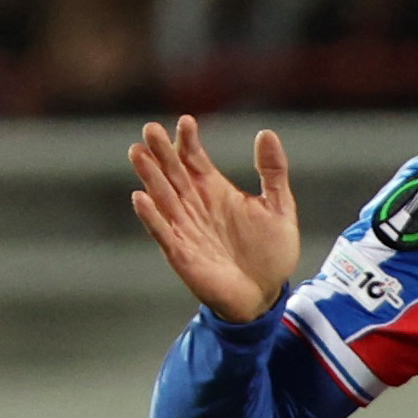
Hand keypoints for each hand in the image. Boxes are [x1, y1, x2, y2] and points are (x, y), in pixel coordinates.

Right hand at [129, 115, 301, 323]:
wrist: (267, 295)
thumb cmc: (270, 253)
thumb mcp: (280, 208)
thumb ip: (273, 172)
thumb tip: (266, 133)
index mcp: (215, 190)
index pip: (194, 158)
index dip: (188, 140)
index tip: (187, 121)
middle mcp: (195, 205)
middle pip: (173, 172)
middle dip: (161, 152)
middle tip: (150, 129)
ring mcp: (185, 228)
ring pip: (163, 197)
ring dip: (150, 176)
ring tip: (138, 153)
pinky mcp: (182, 254)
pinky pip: (163, 232)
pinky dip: (152, 216)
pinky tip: (141, 197)